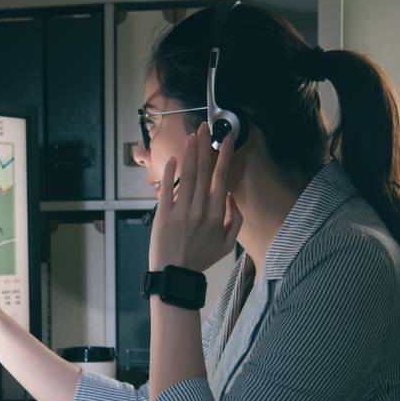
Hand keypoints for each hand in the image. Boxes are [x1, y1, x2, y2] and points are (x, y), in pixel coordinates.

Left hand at [149, 122, 242, 271]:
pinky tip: (174, 159)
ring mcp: (181, 212)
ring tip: (192, 136)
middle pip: (204, 171)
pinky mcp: (163, 215)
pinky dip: (170, 174)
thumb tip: (233, 198)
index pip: (221, 178)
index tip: (227, 139)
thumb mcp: (227, 244)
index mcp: (217, 215)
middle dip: (205, 146)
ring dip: (190, 153)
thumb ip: (235, 220)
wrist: (175, 273)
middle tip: (205, 127)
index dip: (225, 156)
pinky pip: (167, 190)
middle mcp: (200, 210)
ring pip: (187, 177)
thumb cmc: (201, 259)